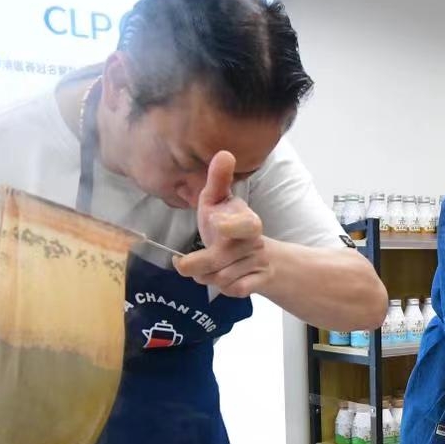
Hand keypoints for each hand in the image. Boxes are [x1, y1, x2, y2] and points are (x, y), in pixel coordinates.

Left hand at [177, 151, 270, 296]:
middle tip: (182, 264)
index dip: (232, 225)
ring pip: (222, 277)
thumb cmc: (229, 223)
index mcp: (247, 220)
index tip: (216, 224)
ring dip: (207, 276)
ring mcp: (258, 262)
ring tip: (207, 267)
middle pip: (220, 258)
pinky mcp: (259, 282)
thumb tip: (224, 153)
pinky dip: (223, 288)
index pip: (246, 224)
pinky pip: (234, 290)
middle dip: (197, 264)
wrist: (262, 256)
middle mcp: (255, 241)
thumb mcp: (220, 200)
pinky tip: (222, 277)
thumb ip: (219, 180)